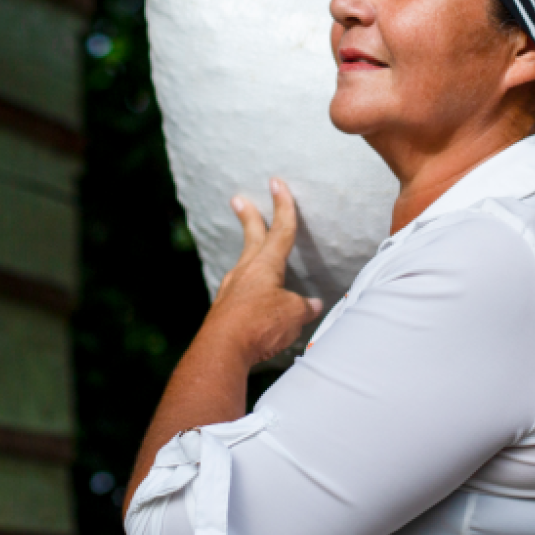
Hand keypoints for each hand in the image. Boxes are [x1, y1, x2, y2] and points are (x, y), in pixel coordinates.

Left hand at [202, 178, 322, 367]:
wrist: (222, 352)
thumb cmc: (260, 326)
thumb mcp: (293, 315)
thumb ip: (304, 307)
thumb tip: (313, 305)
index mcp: (266, 265)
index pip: (281, 230)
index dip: (283, 206)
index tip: (276, 183)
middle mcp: (246, 273)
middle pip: (252, 239)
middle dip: (249, 218)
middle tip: (238, 199)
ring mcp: (232, 292)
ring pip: (245, 266)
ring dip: (250, 257)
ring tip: (256, 256)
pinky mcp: (225, 313)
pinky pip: (241, 293)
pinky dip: (250, 290)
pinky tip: (255, 302)